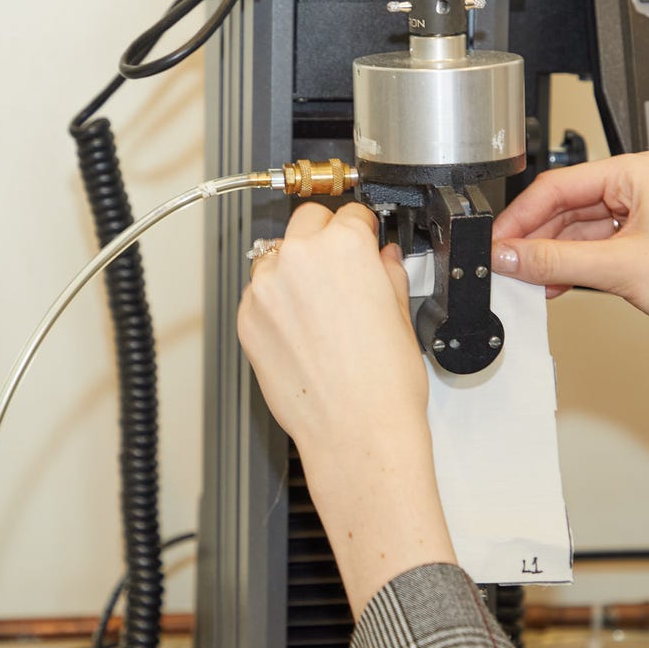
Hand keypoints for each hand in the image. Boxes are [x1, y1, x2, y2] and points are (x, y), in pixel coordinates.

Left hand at [237, 202, 455, 617]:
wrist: (357, 433)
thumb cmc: (385, 384)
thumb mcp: (401, 315)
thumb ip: (387, 273)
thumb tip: (383, 260)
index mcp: (345, 247)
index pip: (350, 214)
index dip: (362, 230)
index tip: (365, 242)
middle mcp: (298, 259)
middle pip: (306, 222)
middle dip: (325, 238)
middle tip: (342, 269)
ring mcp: (265, 290)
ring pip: (277, 257)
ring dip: (295, 269)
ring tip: (321, 308)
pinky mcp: (247, 321)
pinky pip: (260, 294)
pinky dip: (277, 303)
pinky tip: (303, 332)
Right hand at [492, 153, 648, 514]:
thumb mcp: (618, 267)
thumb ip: (554, 260)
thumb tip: (509, 254)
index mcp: (638, 171)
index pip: (561, 184)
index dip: (523, 215)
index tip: (498, 240)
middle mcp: (640, 190)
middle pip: (567, 207)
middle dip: (535, 237)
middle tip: (506, 262)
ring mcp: (642, 221)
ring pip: (577, 232)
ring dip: (551, 256)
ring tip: (526, 278)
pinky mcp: (642, 251)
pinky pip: (592, 252)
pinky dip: (571, 268)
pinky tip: (554, 284)